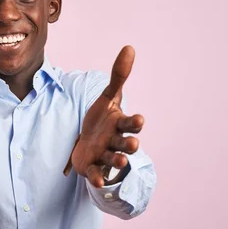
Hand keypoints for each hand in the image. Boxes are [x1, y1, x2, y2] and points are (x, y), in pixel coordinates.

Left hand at [68, 45, 144, 187]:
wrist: (87, 143)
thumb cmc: (102, 120)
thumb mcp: (108, 98)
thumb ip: (118, 77)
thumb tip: (129, 47)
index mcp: (120, 124)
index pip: (130, 123)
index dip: (134, 122)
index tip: (140, 120)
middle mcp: (115, 141)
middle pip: (125, 143)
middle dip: (130, 144)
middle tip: (134, 145)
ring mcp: (104, 155)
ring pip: (113, 159)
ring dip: (117, 161)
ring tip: (122, 161)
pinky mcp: (93, 167)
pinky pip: (97, 173)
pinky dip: (98, 177)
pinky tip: (98, 181)